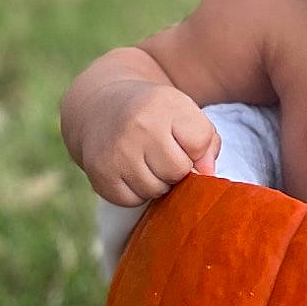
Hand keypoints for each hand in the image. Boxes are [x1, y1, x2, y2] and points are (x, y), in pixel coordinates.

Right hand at [78, 81, 221, 205]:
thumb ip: (205, 141)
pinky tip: (131, 172)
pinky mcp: (101, 174)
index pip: (199, 143)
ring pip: (157, 190)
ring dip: (158, 183)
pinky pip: (133, 201)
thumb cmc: (151, 114)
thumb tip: (207, 173)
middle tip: (163, 155)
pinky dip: (136, 192)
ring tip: (147, 162)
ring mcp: (117, 151)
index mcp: (164, 105)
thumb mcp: (182, 112)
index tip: (182, 140)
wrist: (99, 108)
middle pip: (179, 171)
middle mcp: (139, 126)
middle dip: (177, 169)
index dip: (196, 149)